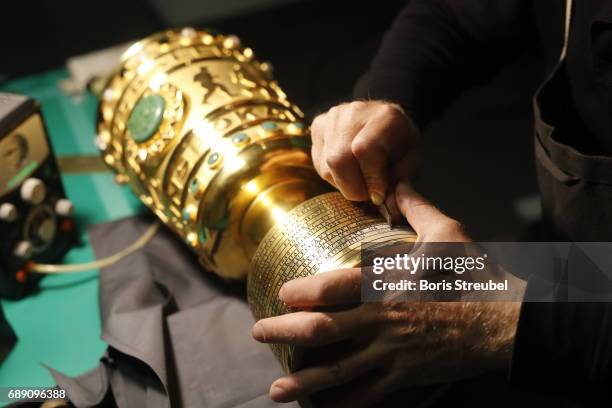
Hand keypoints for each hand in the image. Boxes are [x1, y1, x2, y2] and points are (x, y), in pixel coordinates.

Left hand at [251, 182, 522, 406]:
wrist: (507, 321)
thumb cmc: (474, 275)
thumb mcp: (446, 233)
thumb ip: (416, 207)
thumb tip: (397, 181)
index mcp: (388, 284)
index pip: (333, 287)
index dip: (302, 292)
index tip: (281, 294)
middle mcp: (383, 320)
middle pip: (323, 330)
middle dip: (284, 332)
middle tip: (258, 333)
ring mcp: (394, 353)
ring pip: (339, 370)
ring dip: (303, 378)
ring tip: (274, 387)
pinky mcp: (407, 376)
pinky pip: (369, 394)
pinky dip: (343, 402)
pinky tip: (321, 406)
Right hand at [311, 101, 421, 203]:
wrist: (385, 122)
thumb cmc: (400, 144)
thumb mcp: (412, 162)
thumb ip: (400, 181)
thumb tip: (385, 204)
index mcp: (386, 116)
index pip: (366, 150)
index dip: (370, 179)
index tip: (378, 196)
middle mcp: (354, 112)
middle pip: (339, 159)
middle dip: (354, 188)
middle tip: (368, 194)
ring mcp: (332, 118)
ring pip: (327, 166)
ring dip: (344, 183)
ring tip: (361, 179)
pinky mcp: (318, 127)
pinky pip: (319, 164)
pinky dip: (334, 176)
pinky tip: (348, 170)